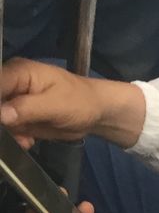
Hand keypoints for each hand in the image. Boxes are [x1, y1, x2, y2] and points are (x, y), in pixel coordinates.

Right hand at [0, 57, 145, 148]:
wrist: (95, 113)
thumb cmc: (80, 102)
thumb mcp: (56, 105)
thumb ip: (27, 108)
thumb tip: (0, 114)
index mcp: (18, 72)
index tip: (4, 120)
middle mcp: (11, 84)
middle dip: (2, 122)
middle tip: (17, 133)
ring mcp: (14, 101)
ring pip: (0, 119)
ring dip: (9, 133)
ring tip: (26, 138)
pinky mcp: (19, 116)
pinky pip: (8, 129)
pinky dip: (16, 137)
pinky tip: (28, 140)